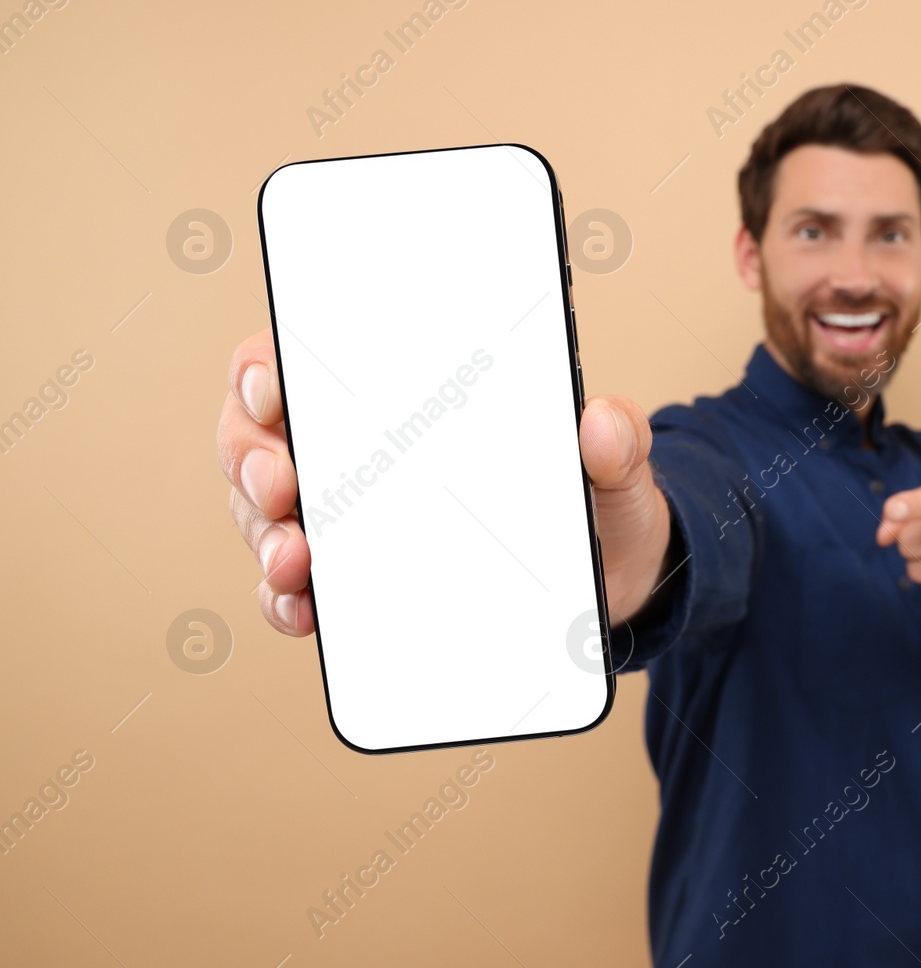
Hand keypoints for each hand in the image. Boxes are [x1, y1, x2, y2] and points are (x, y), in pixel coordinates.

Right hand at [218, 328, 674, 636]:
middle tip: (280, 485)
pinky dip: (287, 600)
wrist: (612, 581)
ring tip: (294, 560)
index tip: (276, 387)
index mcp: (408, 393)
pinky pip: (296, 589)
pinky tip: (302, 609)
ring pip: (266, 513)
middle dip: (252, 458)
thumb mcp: (617, 469)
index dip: (267, 365)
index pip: (307, 358)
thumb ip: (620, 443)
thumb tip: (603, 423)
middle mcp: (363, 448)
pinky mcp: (360, 582)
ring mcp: (353, 517)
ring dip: (264, 534)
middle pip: (262, 437)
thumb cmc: (597, 499)